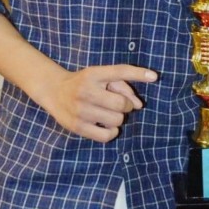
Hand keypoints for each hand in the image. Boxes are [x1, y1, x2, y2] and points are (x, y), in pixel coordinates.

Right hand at [39, 63, 157, 141]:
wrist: (54, 91)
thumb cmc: (84, 82)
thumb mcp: (100, 76)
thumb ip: (122, 86)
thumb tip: (140, 105)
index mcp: (94, 74)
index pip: (119, 72)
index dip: (138, 73)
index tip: (154, 77)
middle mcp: (86, 90)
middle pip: (121, 103)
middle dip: (126, 105)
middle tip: (119, 104)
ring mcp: (80, 110)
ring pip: (116, 120)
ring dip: (118, 118)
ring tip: (109, 113)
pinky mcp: (77, 127)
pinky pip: (107, 136)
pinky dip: (112, 132)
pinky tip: (107, 125)